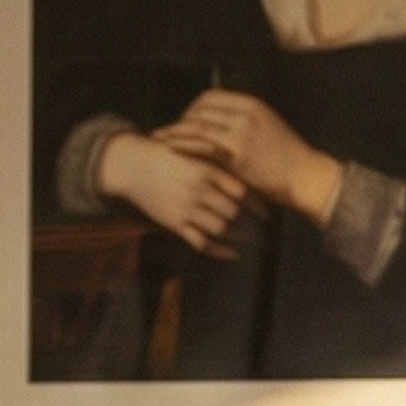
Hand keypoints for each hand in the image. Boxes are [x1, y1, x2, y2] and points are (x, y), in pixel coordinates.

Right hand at [94, 127, 254, 258]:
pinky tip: (232, 254)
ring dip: (237, 237)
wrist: (136, 165)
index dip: (257, 203)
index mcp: (207, 169)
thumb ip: (217, 162)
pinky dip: (219, 250)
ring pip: (220, 228)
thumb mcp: (195, 151)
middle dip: (251, 222)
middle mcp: (200, 190)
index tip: (269, 212)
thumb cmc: (168, 155)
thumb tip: (243, 172)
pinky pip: (202, 242)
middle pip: (233, 211)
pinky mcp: (176, 223)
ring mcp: (187, 208)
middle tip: (264, 230)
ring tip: (250, 241)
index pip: (240, 189)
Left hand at [154, 89, 343, 229]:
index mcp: (251, 104)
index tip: (183, 121)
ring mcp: (240, 133)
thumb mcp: (267, 129)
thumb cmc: (286, 159)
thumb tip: (222, 126)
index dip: (192, 108)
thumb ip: (244, 123)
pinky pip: (202, 146)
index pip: (211, 97)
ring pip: (197, 125)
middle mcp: (244, 113)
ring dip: (175, 132)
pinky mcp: (236, 155)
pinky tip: (170, 151)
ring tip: (159, 140)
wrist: (304, 176)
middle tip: (166, 132)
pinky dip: (183, 146)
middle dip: (180, 120)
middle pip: (200, 109)